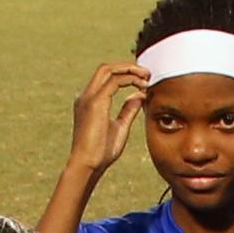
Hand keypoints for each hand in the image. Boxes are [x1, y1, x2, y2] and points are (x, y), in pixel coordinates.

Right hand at [65, 61, 149, 176]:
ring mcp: (89, 98)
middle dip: (128, 67)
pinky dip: (131, 79)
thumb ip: (128, 110)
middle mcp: (86, 97)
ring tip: (147, 76)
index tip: (144, 81)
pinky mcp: (95, 102)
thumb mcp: (119, 127)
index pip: (106, 78)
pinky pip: (115, 80)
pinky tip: (142, 86)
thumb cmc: (100, 153)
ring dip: (130, 69)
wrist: (87, 165)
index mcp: (89, 103)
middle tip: (147, 73)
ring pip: (109, 69)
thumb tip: (139, 95)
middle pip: (106, 69)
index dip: (126, 75)